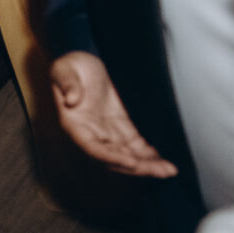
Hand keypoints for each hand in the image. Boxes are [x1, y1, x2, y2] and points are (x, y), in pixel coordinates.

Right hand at [51, 52, 177, 177]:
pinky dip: (149, 154)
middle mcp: (91, 134)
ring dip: (148, 165)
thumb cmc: (70, 65)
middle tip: (161, 171)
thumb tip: (71, 99)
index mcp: (75, 124)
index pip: (93, 148)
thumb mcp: (64, 69)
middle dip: (138, 167)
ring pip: (128, 154)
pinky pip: (135, 144)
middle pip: (115, 158)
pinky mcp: (120, 125)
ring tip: (169, 170)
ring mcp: (107, 131)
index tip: (131, 162)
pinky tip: (163, 160)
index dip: (111, 157)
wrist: (81, 61)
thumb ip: (67, 83)